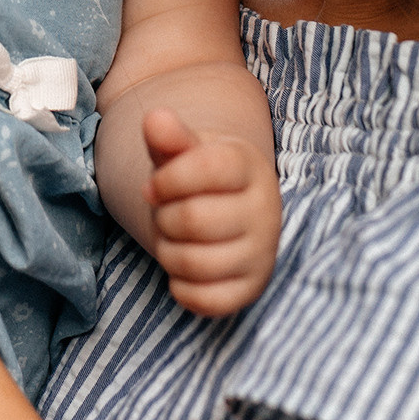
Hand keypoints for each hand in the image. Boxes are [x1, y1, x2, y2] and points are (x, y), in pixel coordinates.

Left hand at [142, 106, 280, 316]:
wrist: (231, 207)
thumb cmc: (200, 176)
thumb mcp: (186, 150)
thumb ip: (169, 136)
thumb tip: (155, 119)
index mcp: (249, 166)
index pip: (205, 170)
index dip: (166, 180)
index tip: (153, 186)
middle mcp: (265, 211)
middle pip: (194, 220)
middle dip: (163, 218)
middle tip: (163, 214)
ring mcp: (262, 254)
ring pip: (196, 263)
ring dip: (167, 252)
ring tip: (172, 239)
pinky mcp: (251, 289)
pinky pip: (207, 300)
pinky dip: (181, 287)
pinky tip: (182, 269)